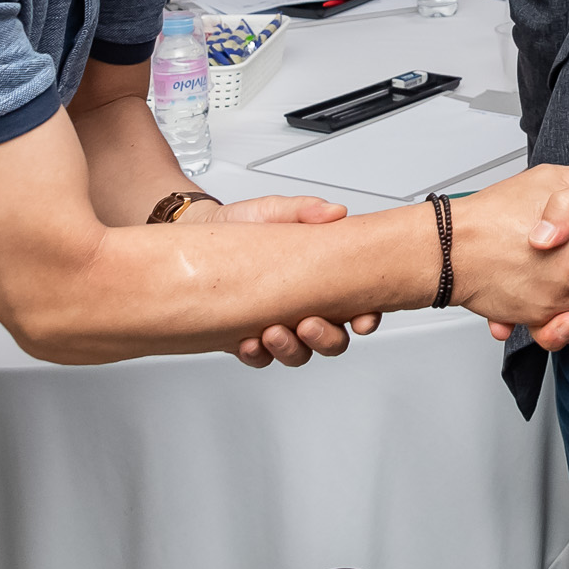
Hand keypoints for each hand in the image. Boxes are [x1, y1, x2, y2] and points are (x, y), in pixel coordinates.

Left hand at [203, 193, 384, 366]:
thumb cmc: (243, 223)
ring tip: (272, 332)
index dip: (366, 318)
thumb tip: (335, 212)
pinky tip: (249, 342)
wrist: (202, 233)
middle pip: (333, 340)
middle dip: (325, 338)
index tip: (361, 320)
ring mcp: (278, 324)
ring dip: (290, 349)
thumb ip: (304, 210)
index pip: (357, 305)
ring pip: (299, 353)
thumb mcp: (274, 211)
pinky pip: (259, 357)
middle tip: (309, 324)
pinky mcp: (247, 334)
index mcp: (321, 279)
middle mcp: (305, 307)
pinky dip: (257, 355)